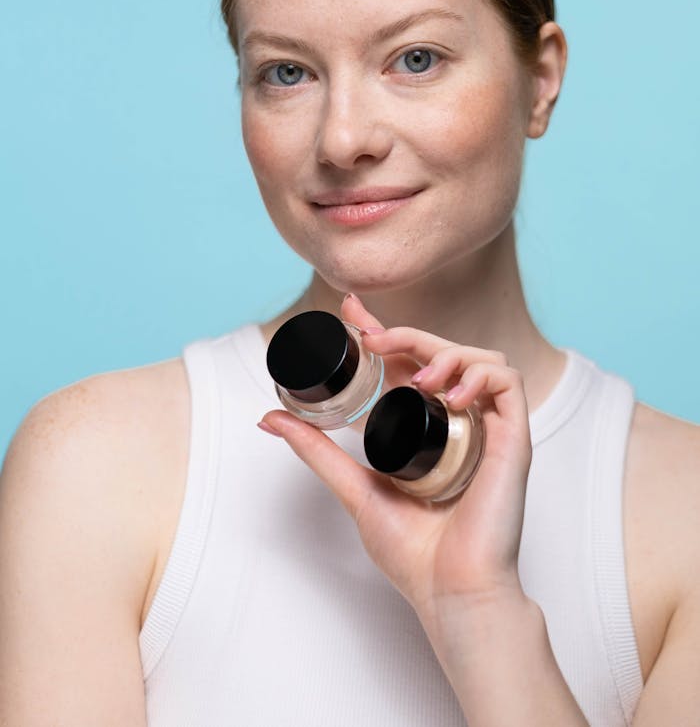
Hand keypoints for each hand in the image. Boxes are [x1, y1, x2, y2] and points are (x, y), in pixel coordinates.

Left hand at [259, 294, 532, 629]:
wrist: (449, 590)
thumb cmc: (414, 552)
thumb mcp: (354, 487)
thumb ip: (317, 451)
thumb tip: (271, 418)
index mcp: (430, 427)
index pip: (412, 362)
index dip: (387, 329)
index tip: (352, 310)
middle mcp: (462, 421)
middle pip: (444, 351)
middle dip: (407, 331)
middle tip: (371, 335)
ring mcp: (488, 428)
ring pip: (480, 357)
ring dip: (446, 352)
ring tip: (419, 377)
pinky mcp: (514, 438)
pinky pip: (508, 381)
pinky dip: (479, 374)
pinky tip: (451, 393)